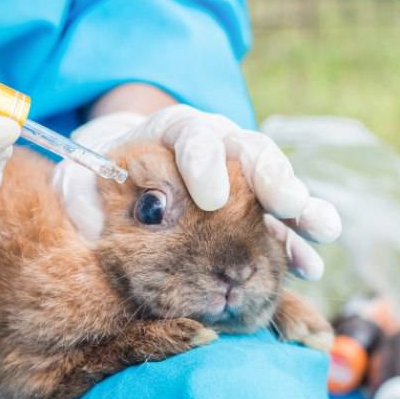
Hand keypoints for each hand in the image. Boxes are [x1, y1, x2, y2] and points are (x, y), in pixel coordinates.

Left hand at [53, 105, 340, 280]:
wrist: (125, 183)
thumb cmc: (101, 180)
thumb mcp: (78, 181)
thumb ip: (80, 198)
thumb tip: (94, 228)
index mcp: (173, 132)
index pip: (192, 134)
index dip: (204, 160)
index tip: (208, 195)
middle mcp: (217, 147)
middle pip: (250, 151)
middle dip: (271, 176)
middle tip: (286, 203)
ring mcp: (239, 180)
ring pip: (278, 186)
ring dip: (301, 210)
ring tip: (322, 233)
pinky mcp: (252, 213)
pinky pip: (279, 225)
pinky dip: (295, 243)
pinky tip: (310, 266)